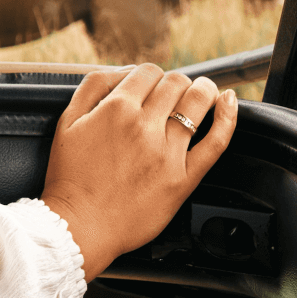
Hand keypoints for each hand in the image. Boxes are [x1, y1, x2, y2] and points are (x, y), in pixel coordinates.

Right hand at [40, 64, 236, 279]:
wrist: (80, 225)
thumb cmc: (70, 178)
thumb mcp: (67, 122)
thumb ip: (92, 89)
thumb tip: (123, 72)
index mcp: (116, 109)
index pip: (147, 72)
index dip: (150, 75)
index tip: (150, 85)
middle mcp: (144, 125)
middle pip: (175, 83)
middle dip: (176, 82)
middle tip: (174, 91)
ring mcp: (167, 151)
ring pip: (197, 102)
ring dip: (204, 90)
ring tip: (205, 90)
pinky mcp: (184, 178)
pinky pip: (215, 142)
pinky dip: (227, 117)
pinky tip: (229, 102)